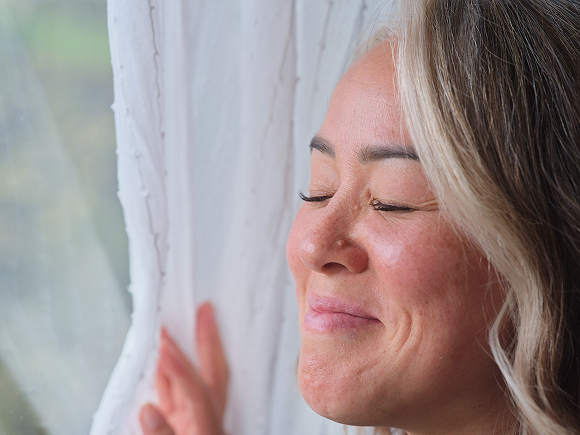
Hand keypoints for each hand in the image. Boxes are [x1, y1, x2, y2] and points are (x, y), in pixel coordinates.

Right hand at [140, 302, 227, 434]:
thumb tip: (148, 411)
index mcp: (210, 432)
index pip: (199, 394)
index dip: (180, 370)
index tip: (164, 349)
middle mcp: (210, 425)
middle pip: (214, 376)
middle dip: (209, 341)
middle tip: (205, 310)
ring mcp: (201, 426)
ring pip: (196, 383)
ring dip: (182, 355)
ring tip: (169, 330)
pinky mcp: (190, 429)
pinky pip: (180, 399)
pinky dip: (169, 379)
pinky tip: (160, 363)